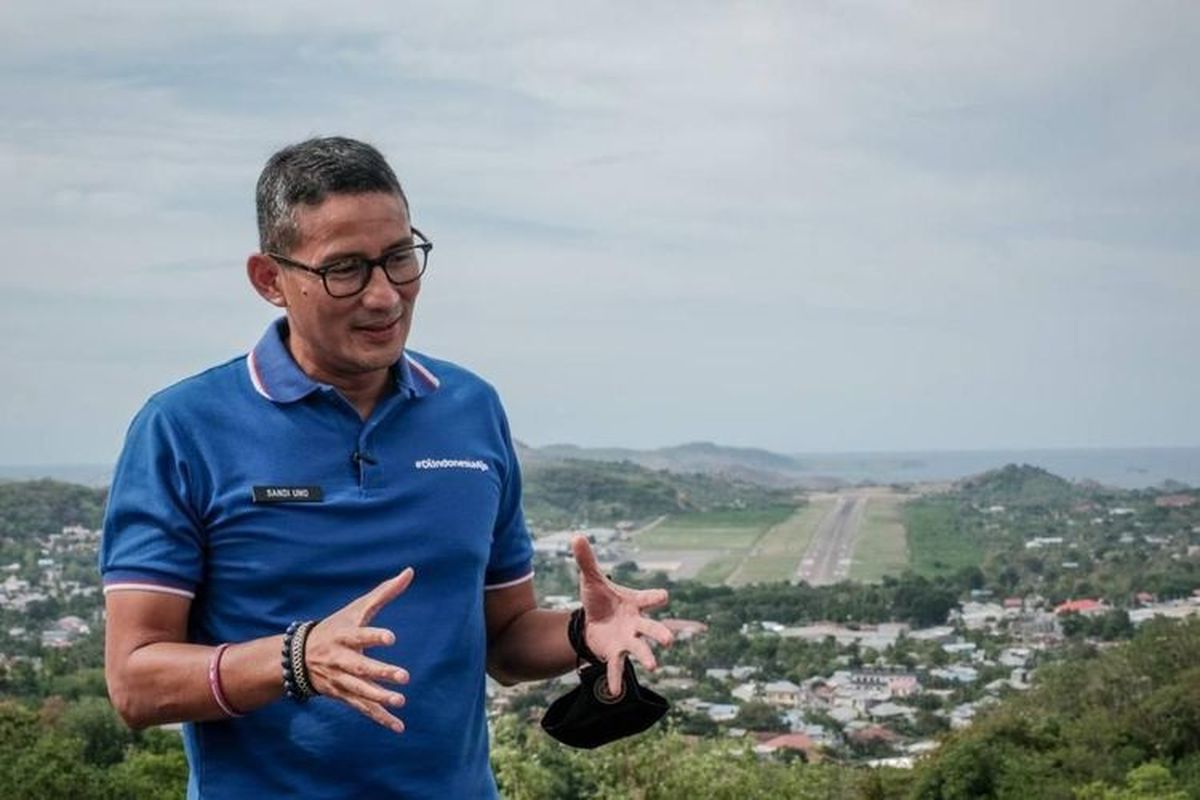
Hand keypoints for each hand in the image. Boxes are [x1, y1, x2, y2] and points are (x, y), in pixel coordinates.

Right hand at [304, 567, 413, 733]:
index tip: (391, 638)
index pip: (359, 635)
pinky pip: (363, 708)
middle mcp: (341, 660)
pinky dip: (380, 718)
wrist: (298, 657)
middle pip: (361, 667)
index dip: (373, 637)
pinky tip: (398, 726)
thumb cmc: (336, 627)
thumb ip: (384, 592)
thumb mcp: (356, 609)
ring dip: (379, 697)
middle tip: (404, 676)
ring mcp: (341, 680)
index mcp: (344, 636)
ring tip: (400, 701)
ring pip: (360, 691)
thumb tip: (410, 571)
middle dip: (381, 672)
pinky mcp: (344, 695)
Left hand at [572, 535, 672, 694]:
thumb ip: (587, 560)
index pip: (648, 598)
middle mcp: (636, 623)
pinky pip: (618, 667)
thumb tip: (576, 535)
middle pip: (652, 628)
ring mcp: (628, 640)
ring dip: (646, 657)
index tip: (663, 596)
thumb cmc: (599, 600)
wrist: (591, 622)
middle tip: (669, 640)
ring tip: (653, 666)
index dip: (655, 597)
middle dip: (660, 633)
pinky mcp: (615, 653)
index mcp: (634, 603)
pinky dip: (617, 680)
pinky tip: (615, 693)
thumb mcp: (591, 580)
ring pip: (640, 649)